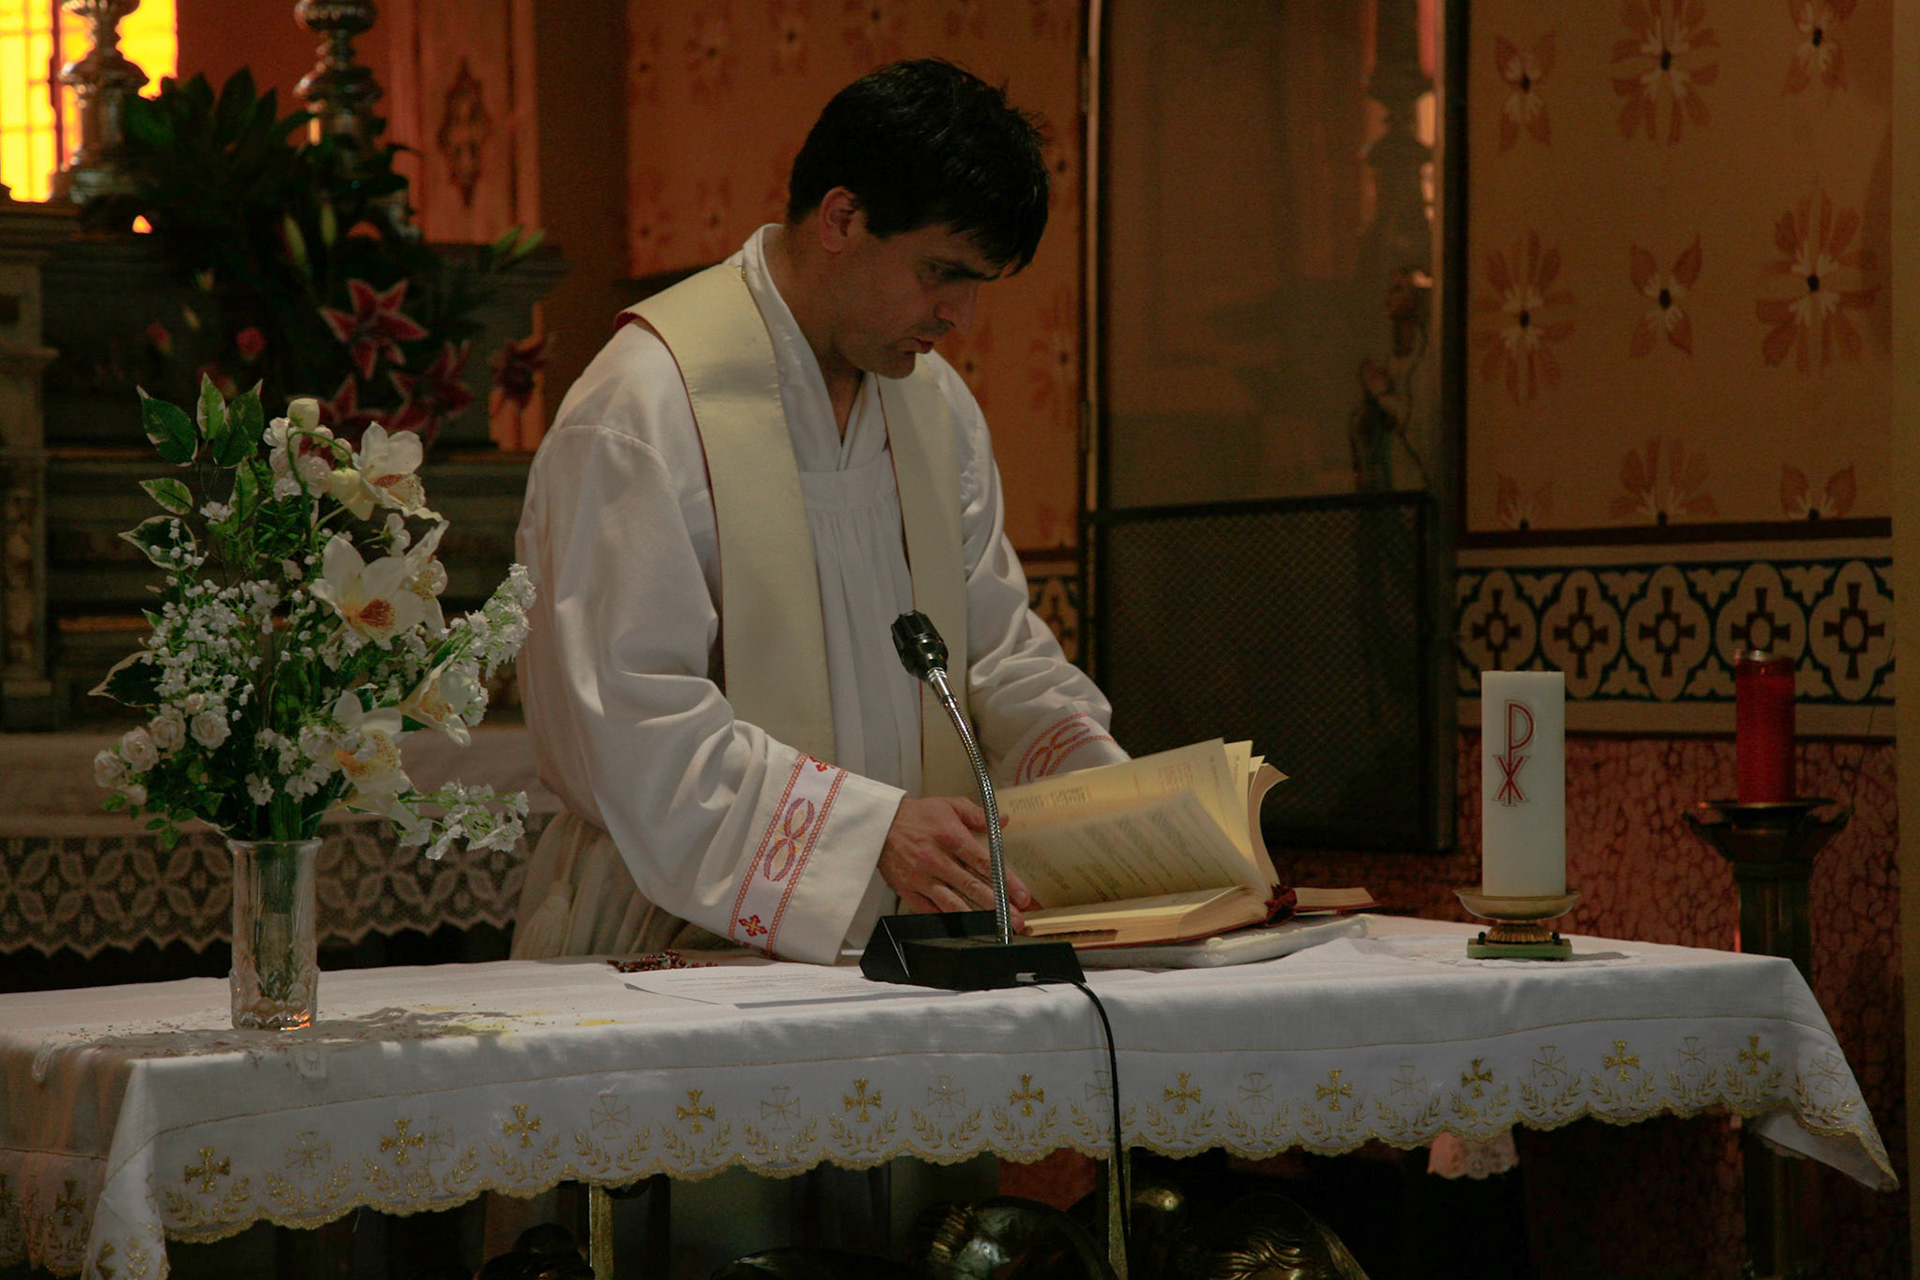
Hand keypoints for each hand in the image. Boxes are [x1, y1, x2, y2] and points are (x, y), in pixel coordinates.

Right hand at [878, 796, 1031, 926]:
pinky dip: (950, 917)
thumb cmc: (916, 816)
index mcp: (950, 837)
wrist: (879, 824)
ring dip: (978, 916)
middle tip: (1017, 919)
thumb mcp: (949, 805)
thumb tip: (1004, 821)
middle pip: (973, 887)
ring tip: (998, 926)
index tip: (1022, 895)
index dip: (1007, 881)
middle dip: (999, 905)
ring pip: (954, 902)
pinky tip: (967, 924)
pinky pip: (932, 909)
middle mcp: (937, 859)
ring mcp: (922, 878)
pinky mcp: (909, 891)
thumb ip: (978, 815)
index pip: (985, 863)